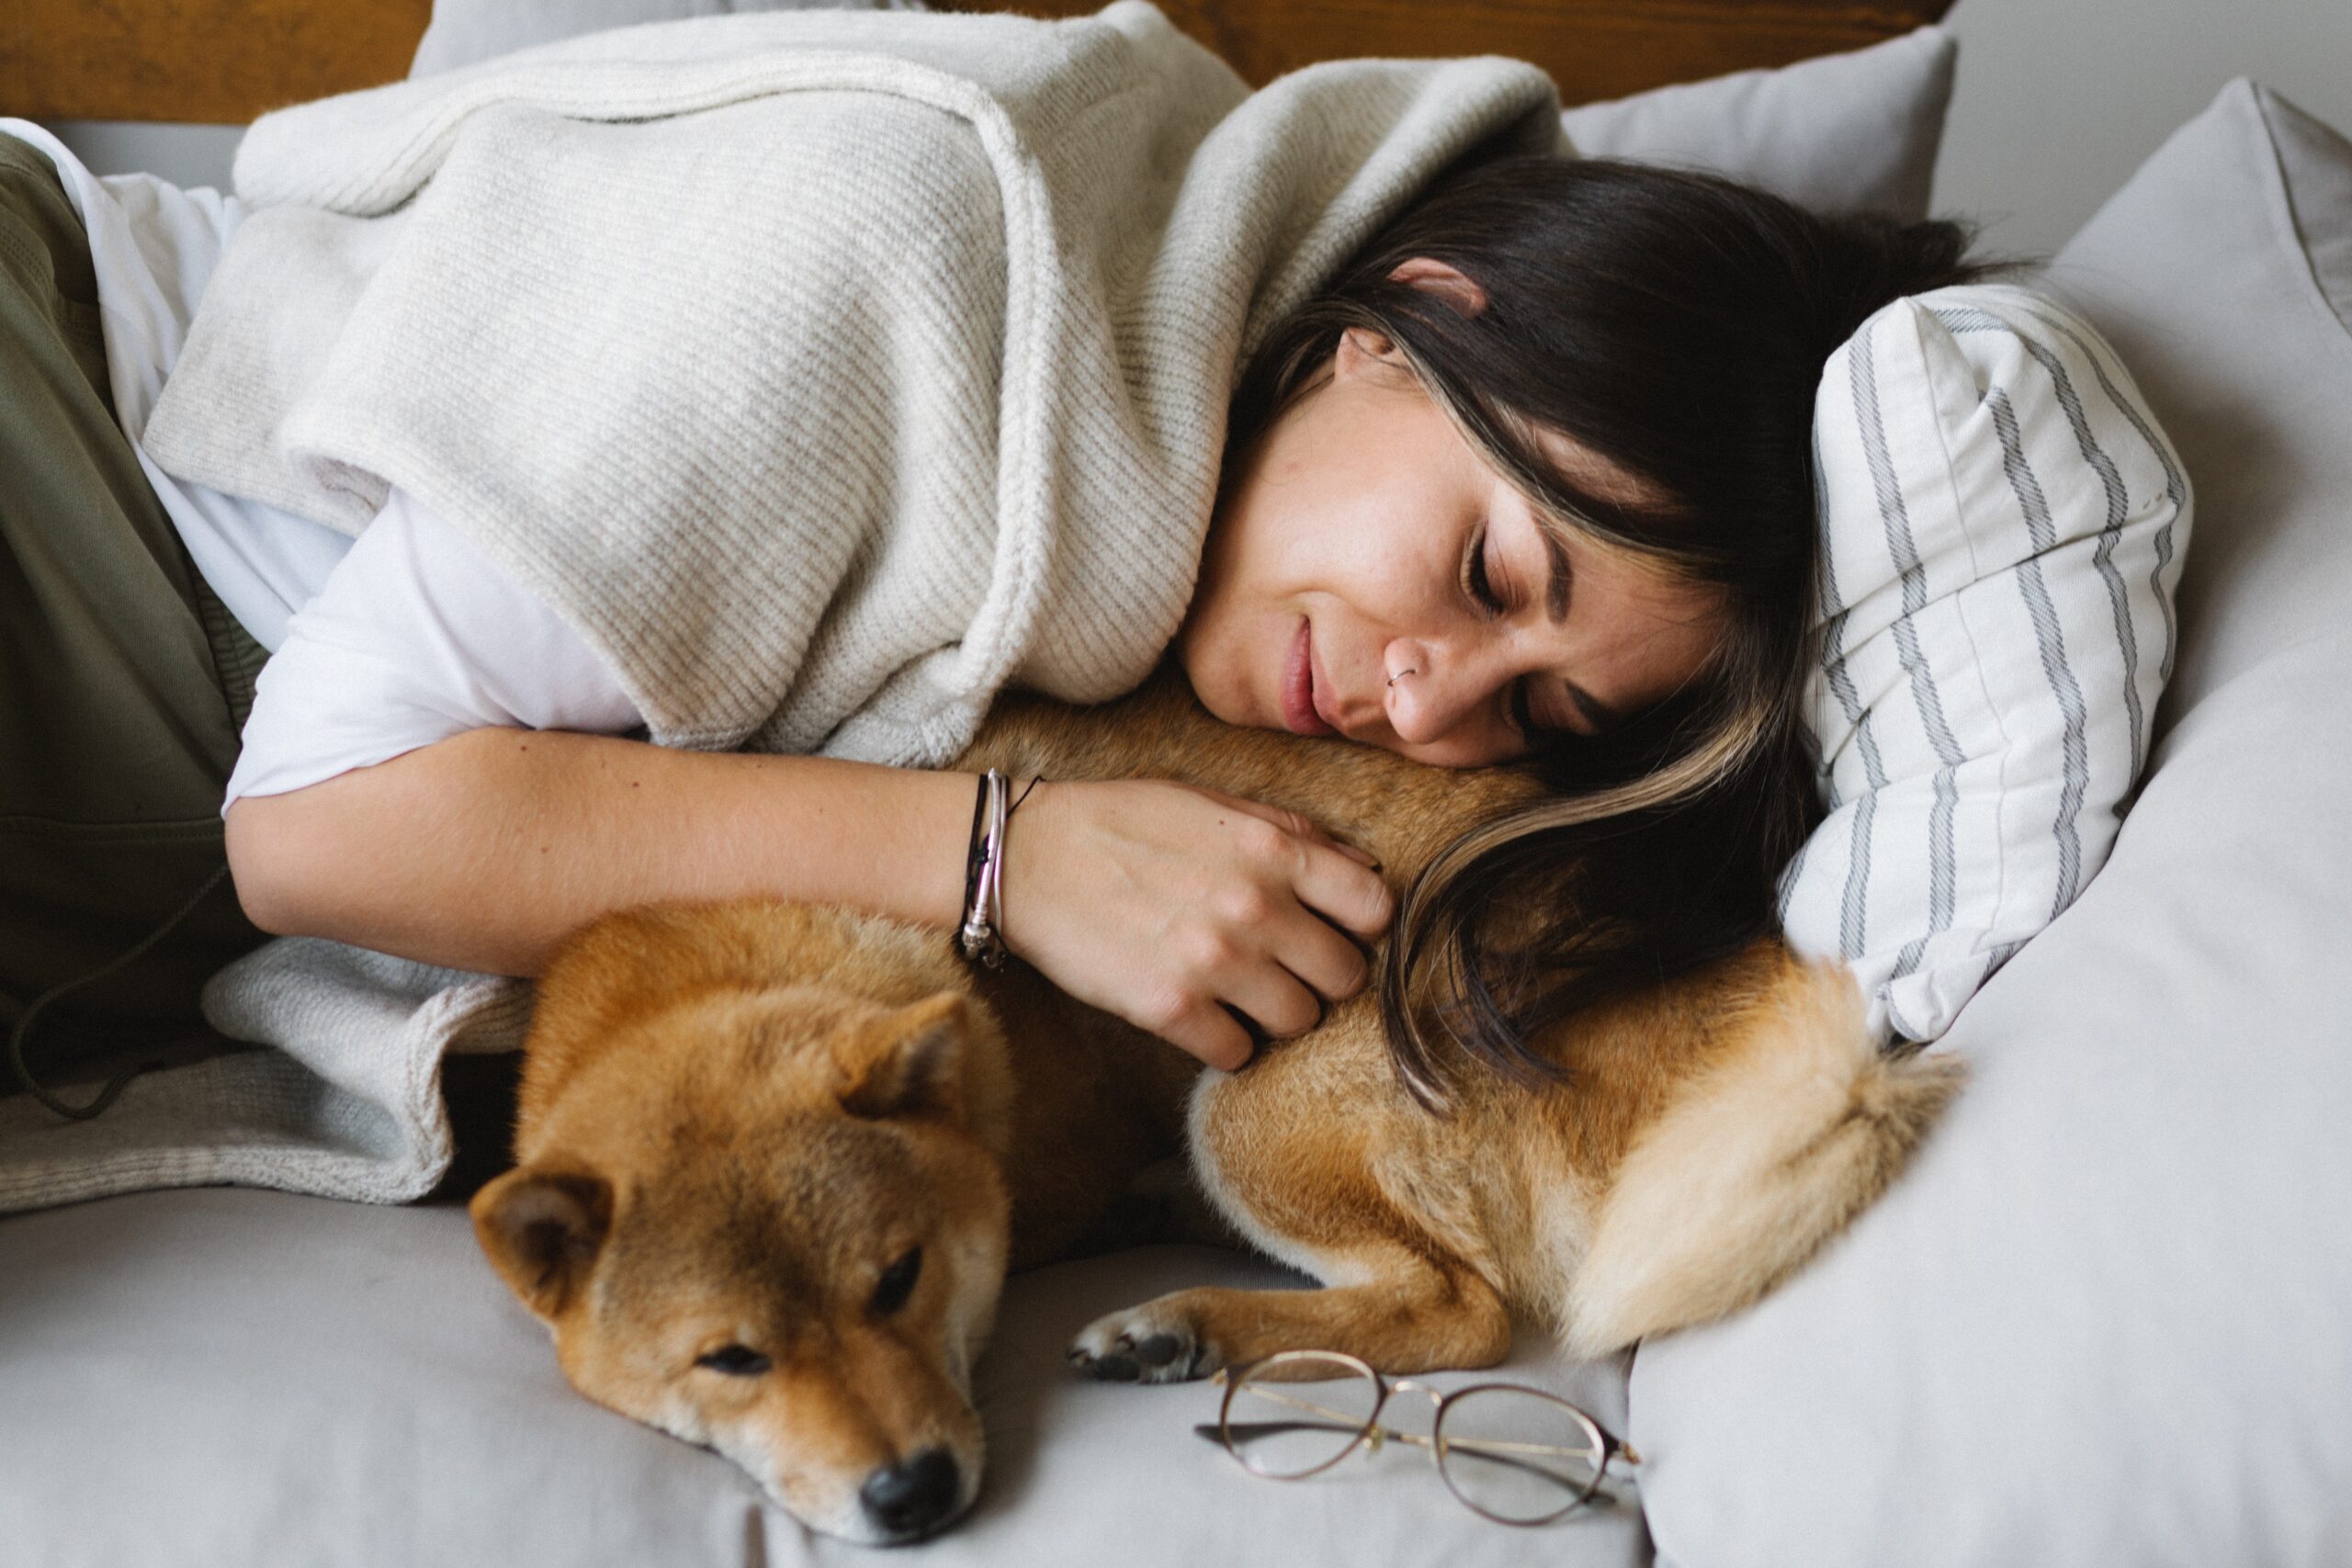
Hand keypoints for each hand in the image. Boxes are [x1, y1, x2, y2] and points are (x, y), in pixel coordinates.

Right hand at [996, 779, 1393, 1070]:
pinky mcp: (1171, 1010)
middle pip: (1346, 977)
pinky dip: (1226, 1043)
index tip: (1335, 930)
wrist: (1026, 857)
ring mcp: (1215, 962)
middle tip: (1284, 968)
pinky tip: (1202, 1015)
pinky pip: (1238, 1054)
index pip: (1376, 907)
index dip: (1363, 926)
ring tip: (1240, 993)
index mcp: (1272, 850)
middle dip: (1320, 976)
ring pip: (1300, 1022)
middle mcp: (1255, 907)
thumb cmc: (1122, 823)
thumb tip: (1361, 867)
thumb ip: (1292, 834)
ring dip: (1276, 1014)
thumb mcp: (1212, 803)